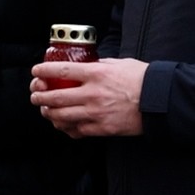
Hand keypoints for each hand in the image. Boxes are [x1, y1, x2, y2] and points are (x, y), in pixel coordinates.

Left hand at [29, 58, 146, 137]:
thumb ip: (101, 64)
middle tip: (35, 95)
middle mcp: (92, 94)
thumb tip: (87, 65)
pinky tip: (62, 124)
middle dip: (39, 97)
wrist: (159, 102)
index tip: (36, 71)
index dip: (44, 71)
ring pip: (61, 116)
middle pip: (55, 97)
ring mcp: (96, 113)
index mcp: (97, 73)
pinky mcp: (102, 128)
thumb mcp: (120, 63)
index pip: (61, 71)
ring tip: (45, 110)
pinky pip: (76, 130)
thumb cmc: (142, 80)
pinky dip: (66, 127)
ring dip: (48, 113)